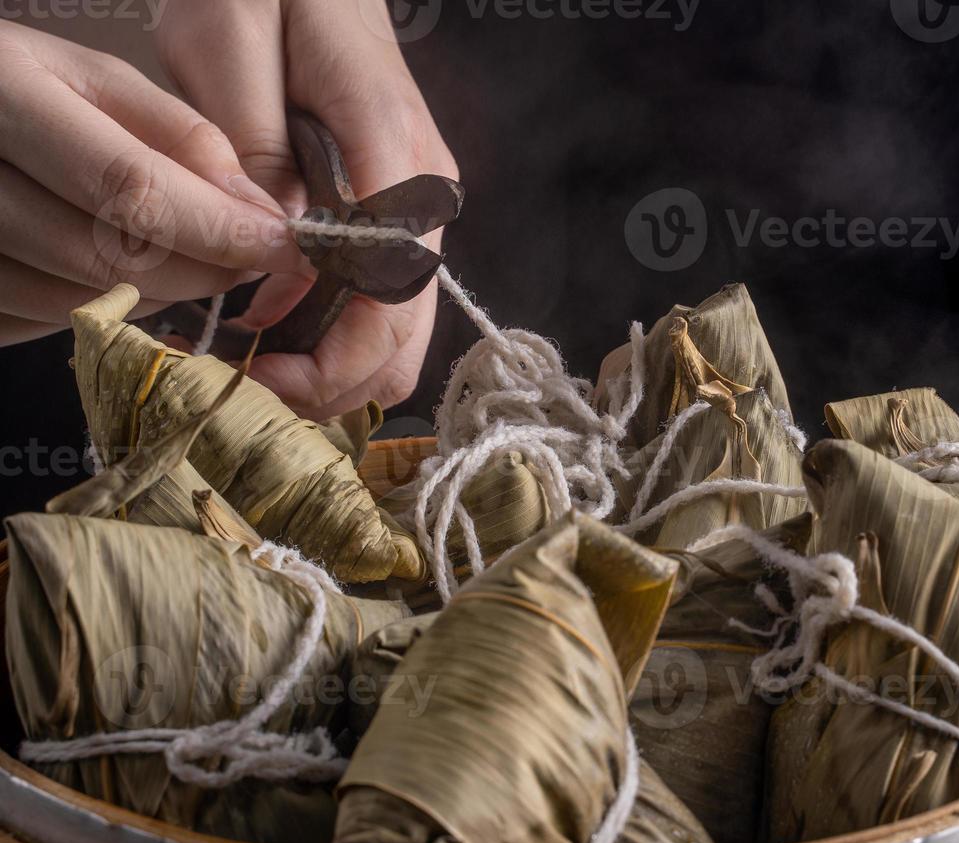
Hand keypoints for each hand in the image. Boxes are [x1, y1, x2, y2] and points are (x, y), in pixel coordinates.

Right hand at [0, 20, 304, 346]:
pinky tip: (122, 275)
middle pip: (113, 260)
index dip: (222, 230)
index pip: (134, 189)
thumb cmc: (26, 88)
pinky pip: (55, 327)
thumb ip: (179, 138)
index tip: (285, 247)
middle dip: (202, 271)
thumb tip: (257, 211)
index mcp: (4, 95)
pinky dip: (111, 311)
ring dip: (160, 295)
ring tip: (179, 256)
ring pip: (89, 305)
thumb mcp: (95, 81)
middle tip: (245, 260)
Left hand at [156, 0, 458, 419]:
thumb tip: (276, 245)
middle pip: (406, 332)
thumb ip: (254, 138)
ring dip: (337, 371)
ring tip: (261, 368)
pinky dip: (335, 341)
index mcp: (393, 151)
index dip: (337, 355)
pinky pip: (381, 306)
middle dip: (336, 382)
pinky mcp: (400, 222)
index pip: (390, 290)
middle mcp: (424, 196)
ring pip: (402, 334)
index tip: (261, 371)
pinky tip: (273, 328)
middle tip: (256, 387)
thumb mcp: (230, 29)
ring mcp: (419, 213)